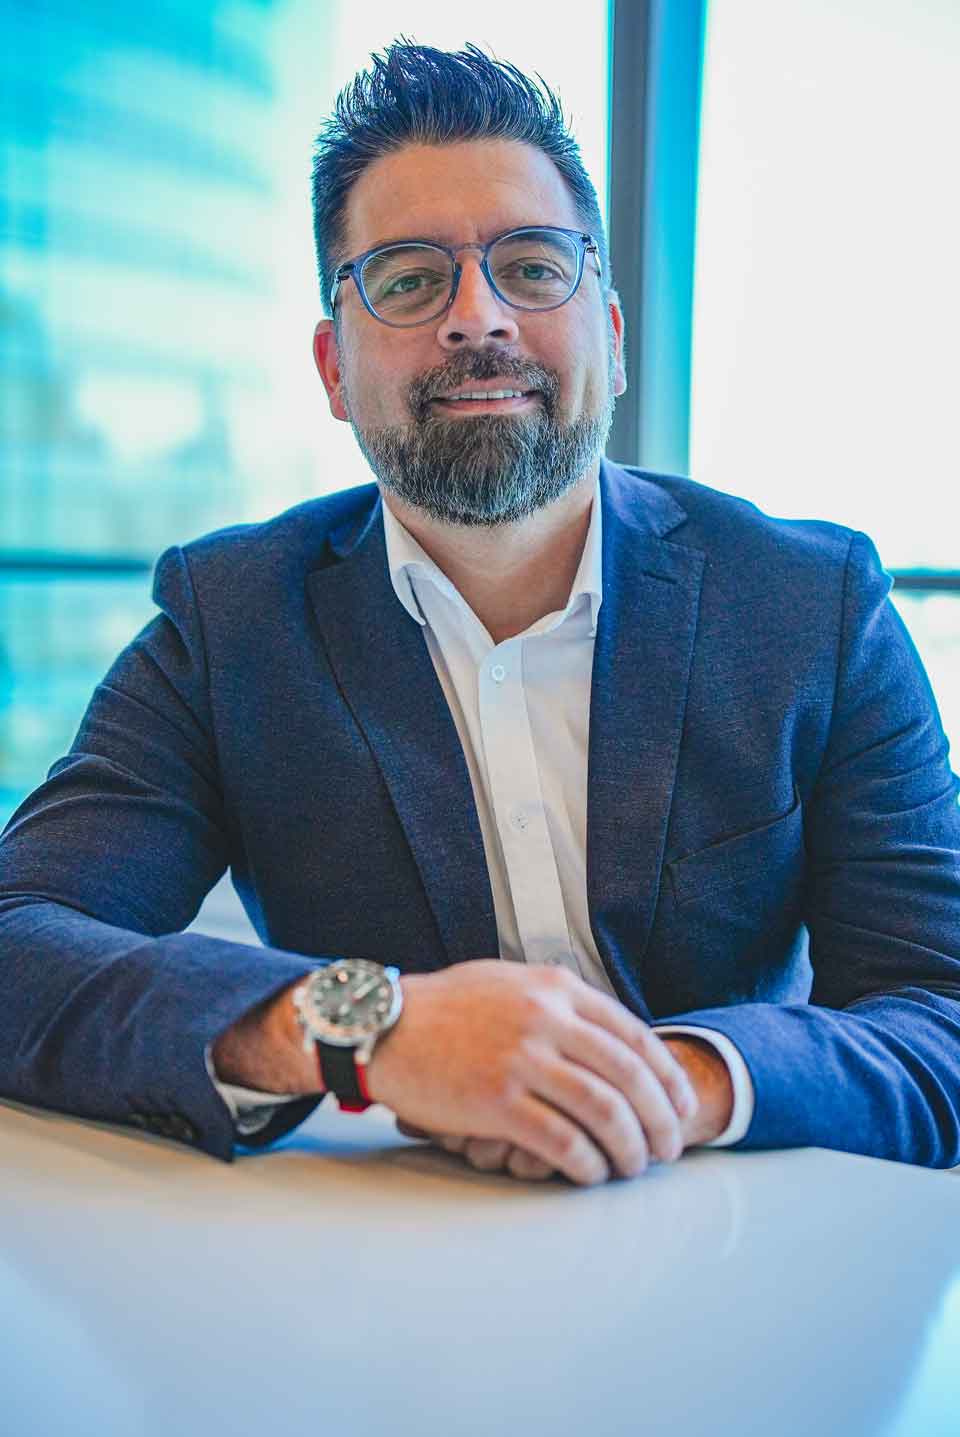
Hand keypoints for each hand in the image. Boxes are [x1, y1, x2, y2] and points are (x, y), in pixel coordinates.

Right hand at [365, 960, 698, 1186]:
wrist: (384, 1026)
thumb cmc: (445, 1008)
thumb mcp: (510, 983)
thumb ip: (558, 1002)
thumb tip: (606, 1033)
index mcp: (554, 989)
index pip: (632, 1034)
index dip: (666, 1075)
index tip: (681, 1103)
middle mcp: (546, 1019)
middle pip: (628, 1075)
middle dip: (660, 1118)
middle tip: (669, 1148)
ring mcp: (522, 1059)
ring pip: (603, 1110)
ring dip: (629, 1147)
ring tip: (634, 1167)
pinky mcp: (496, 1100)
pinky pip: (560, 1140)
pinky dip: (585, 1162)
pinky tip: (592, 1174)